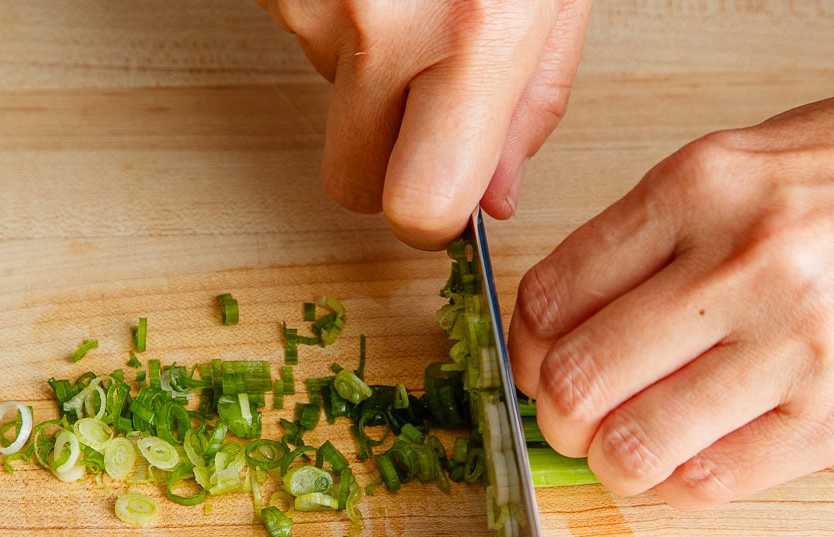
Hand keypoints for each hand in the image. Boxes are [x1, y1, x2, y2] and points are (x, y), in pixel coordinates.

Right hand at [255, 0, 592, 248]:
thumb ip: (533, 97)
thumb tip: (493, 198)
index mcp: (477, 28)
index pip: (420, 208)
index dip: (429, 219)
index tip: (442, 201)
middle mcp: (383, 24)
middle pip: (350, 183)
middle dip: (384, 159)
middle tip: (423, 93)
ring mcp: (311, 1)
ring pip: (326, 100)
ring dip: (363, 66)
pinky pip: (300, 38)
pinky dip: (334, 14)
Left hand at [509, 90, 833, 507]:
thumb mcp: (731, 168)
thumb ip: (641, 241)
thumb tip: (553, 327)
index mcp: (698, 191)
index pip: (553, 298)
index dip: (524, 351)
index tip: (535, 366)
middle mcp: (742, 266)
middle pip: (579, 381)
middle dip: (556, 417)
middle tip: (570, 418)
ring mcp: (797, 345)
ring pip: (635, 446)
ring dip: (612, 460)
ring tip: (625, 445)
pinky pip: (711, 482)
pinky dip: (677, 483)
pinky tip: (688, 457)